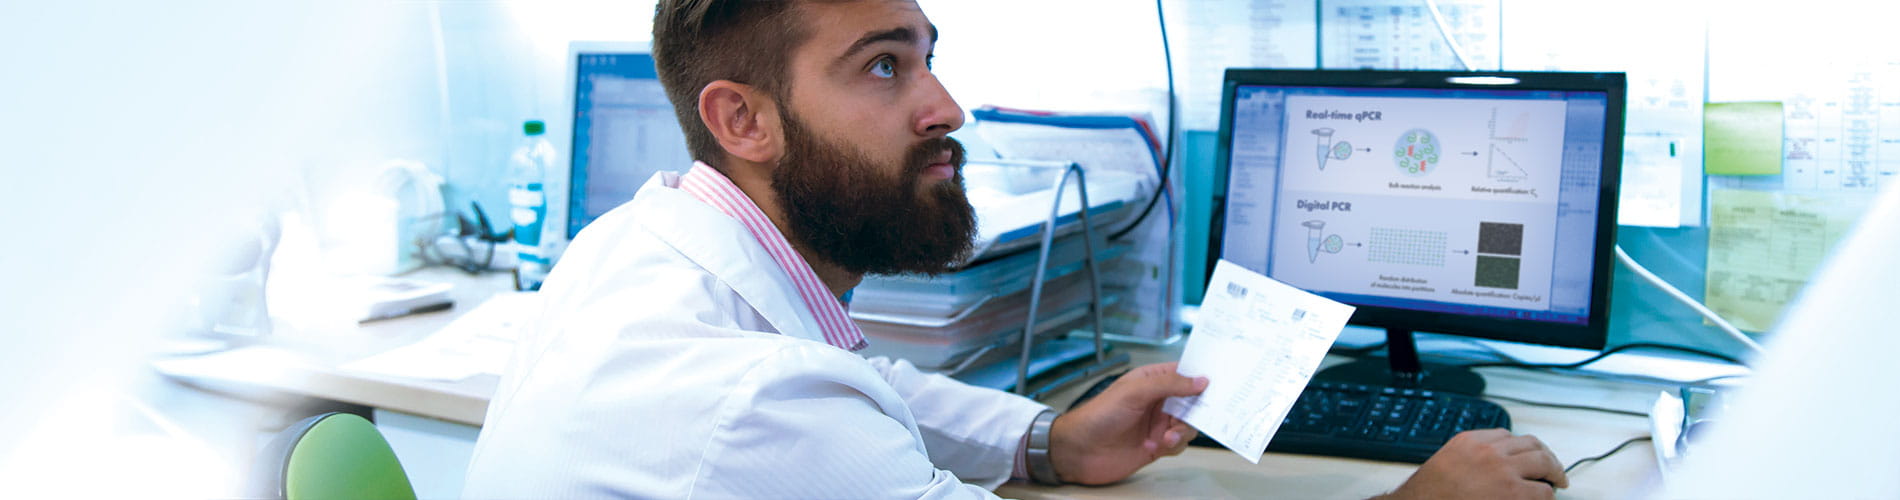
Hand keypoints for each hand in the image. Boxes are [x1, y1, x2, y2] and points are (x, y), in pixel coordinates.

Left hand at [1048, 362, 1207, 484]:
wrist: (1079, 450)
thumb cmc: (1098, 415)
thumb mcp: (1135, 392)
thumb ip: (1169, 384)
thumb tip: (1200, 380)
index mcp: (1151, 380)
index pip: (1183, 373)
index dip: (1201, 376)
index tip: (1218, 382)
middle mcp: (1157, 401)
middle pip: (1192, 402)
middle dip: (1197, 410)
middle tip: (1197, 416)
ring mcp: (1157, 423)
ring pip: (1188, 425)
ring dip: (1182, 431)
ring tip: (1167, 436)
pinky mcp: (1156, 445)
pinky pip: (1178, 444)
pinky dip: (1173, 446)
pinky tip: (1157, 446)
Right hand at [1380, 429, 1567, 499]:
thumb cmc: (1429, 494)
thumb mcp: (1446, 463)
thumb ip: (1469, 457)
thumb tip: (1491, 465)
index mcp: (1470, 441)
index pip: (1506, 435)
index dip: (1521, 447)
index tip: (1527, 455)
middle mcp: (1489, 452)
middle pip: (1531, 445)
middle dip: (1546, 457)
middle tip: (1553, 469)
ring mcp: (1504, 471)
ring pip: (1543, 463)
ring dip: (1554, 473)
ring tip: (1558, 482)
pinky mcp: (1514, 493)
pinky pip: (1543, 491)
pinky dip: (1547, 496)